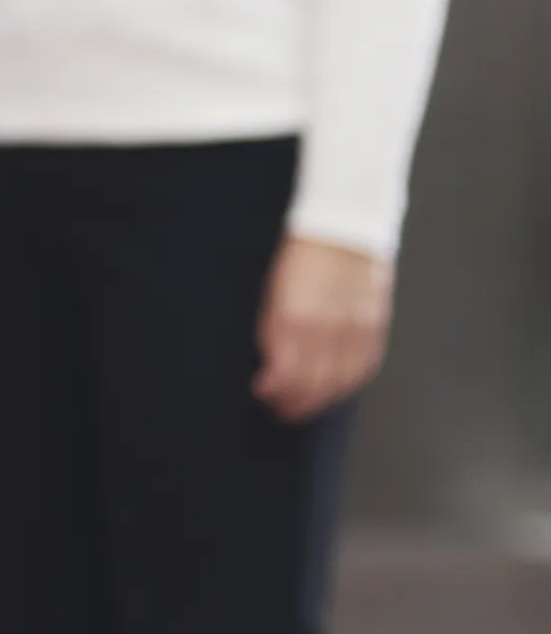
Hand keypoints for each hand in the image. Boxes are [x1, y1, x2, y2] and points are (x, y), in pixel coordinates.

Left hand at [256, 236, 390, 421]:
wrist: (345, 227)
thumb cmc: (302, 254)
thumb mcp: (274, 288)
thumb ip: (274, 327)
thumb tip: (271, 362)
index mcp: (296, 316)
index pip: (286, 371)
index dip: (274, 390)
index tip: (262, 394)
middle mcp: (328, 328)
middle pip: (313, 383)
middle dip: (294, 402)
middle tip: (279, 410)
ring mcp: (356, 330)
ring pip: (340, 382)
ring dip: (320, 400)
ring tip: (303, 407)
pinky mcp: (375, 327)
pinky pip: (363, 367)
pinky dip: (347, 384)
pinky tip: (335, 390)